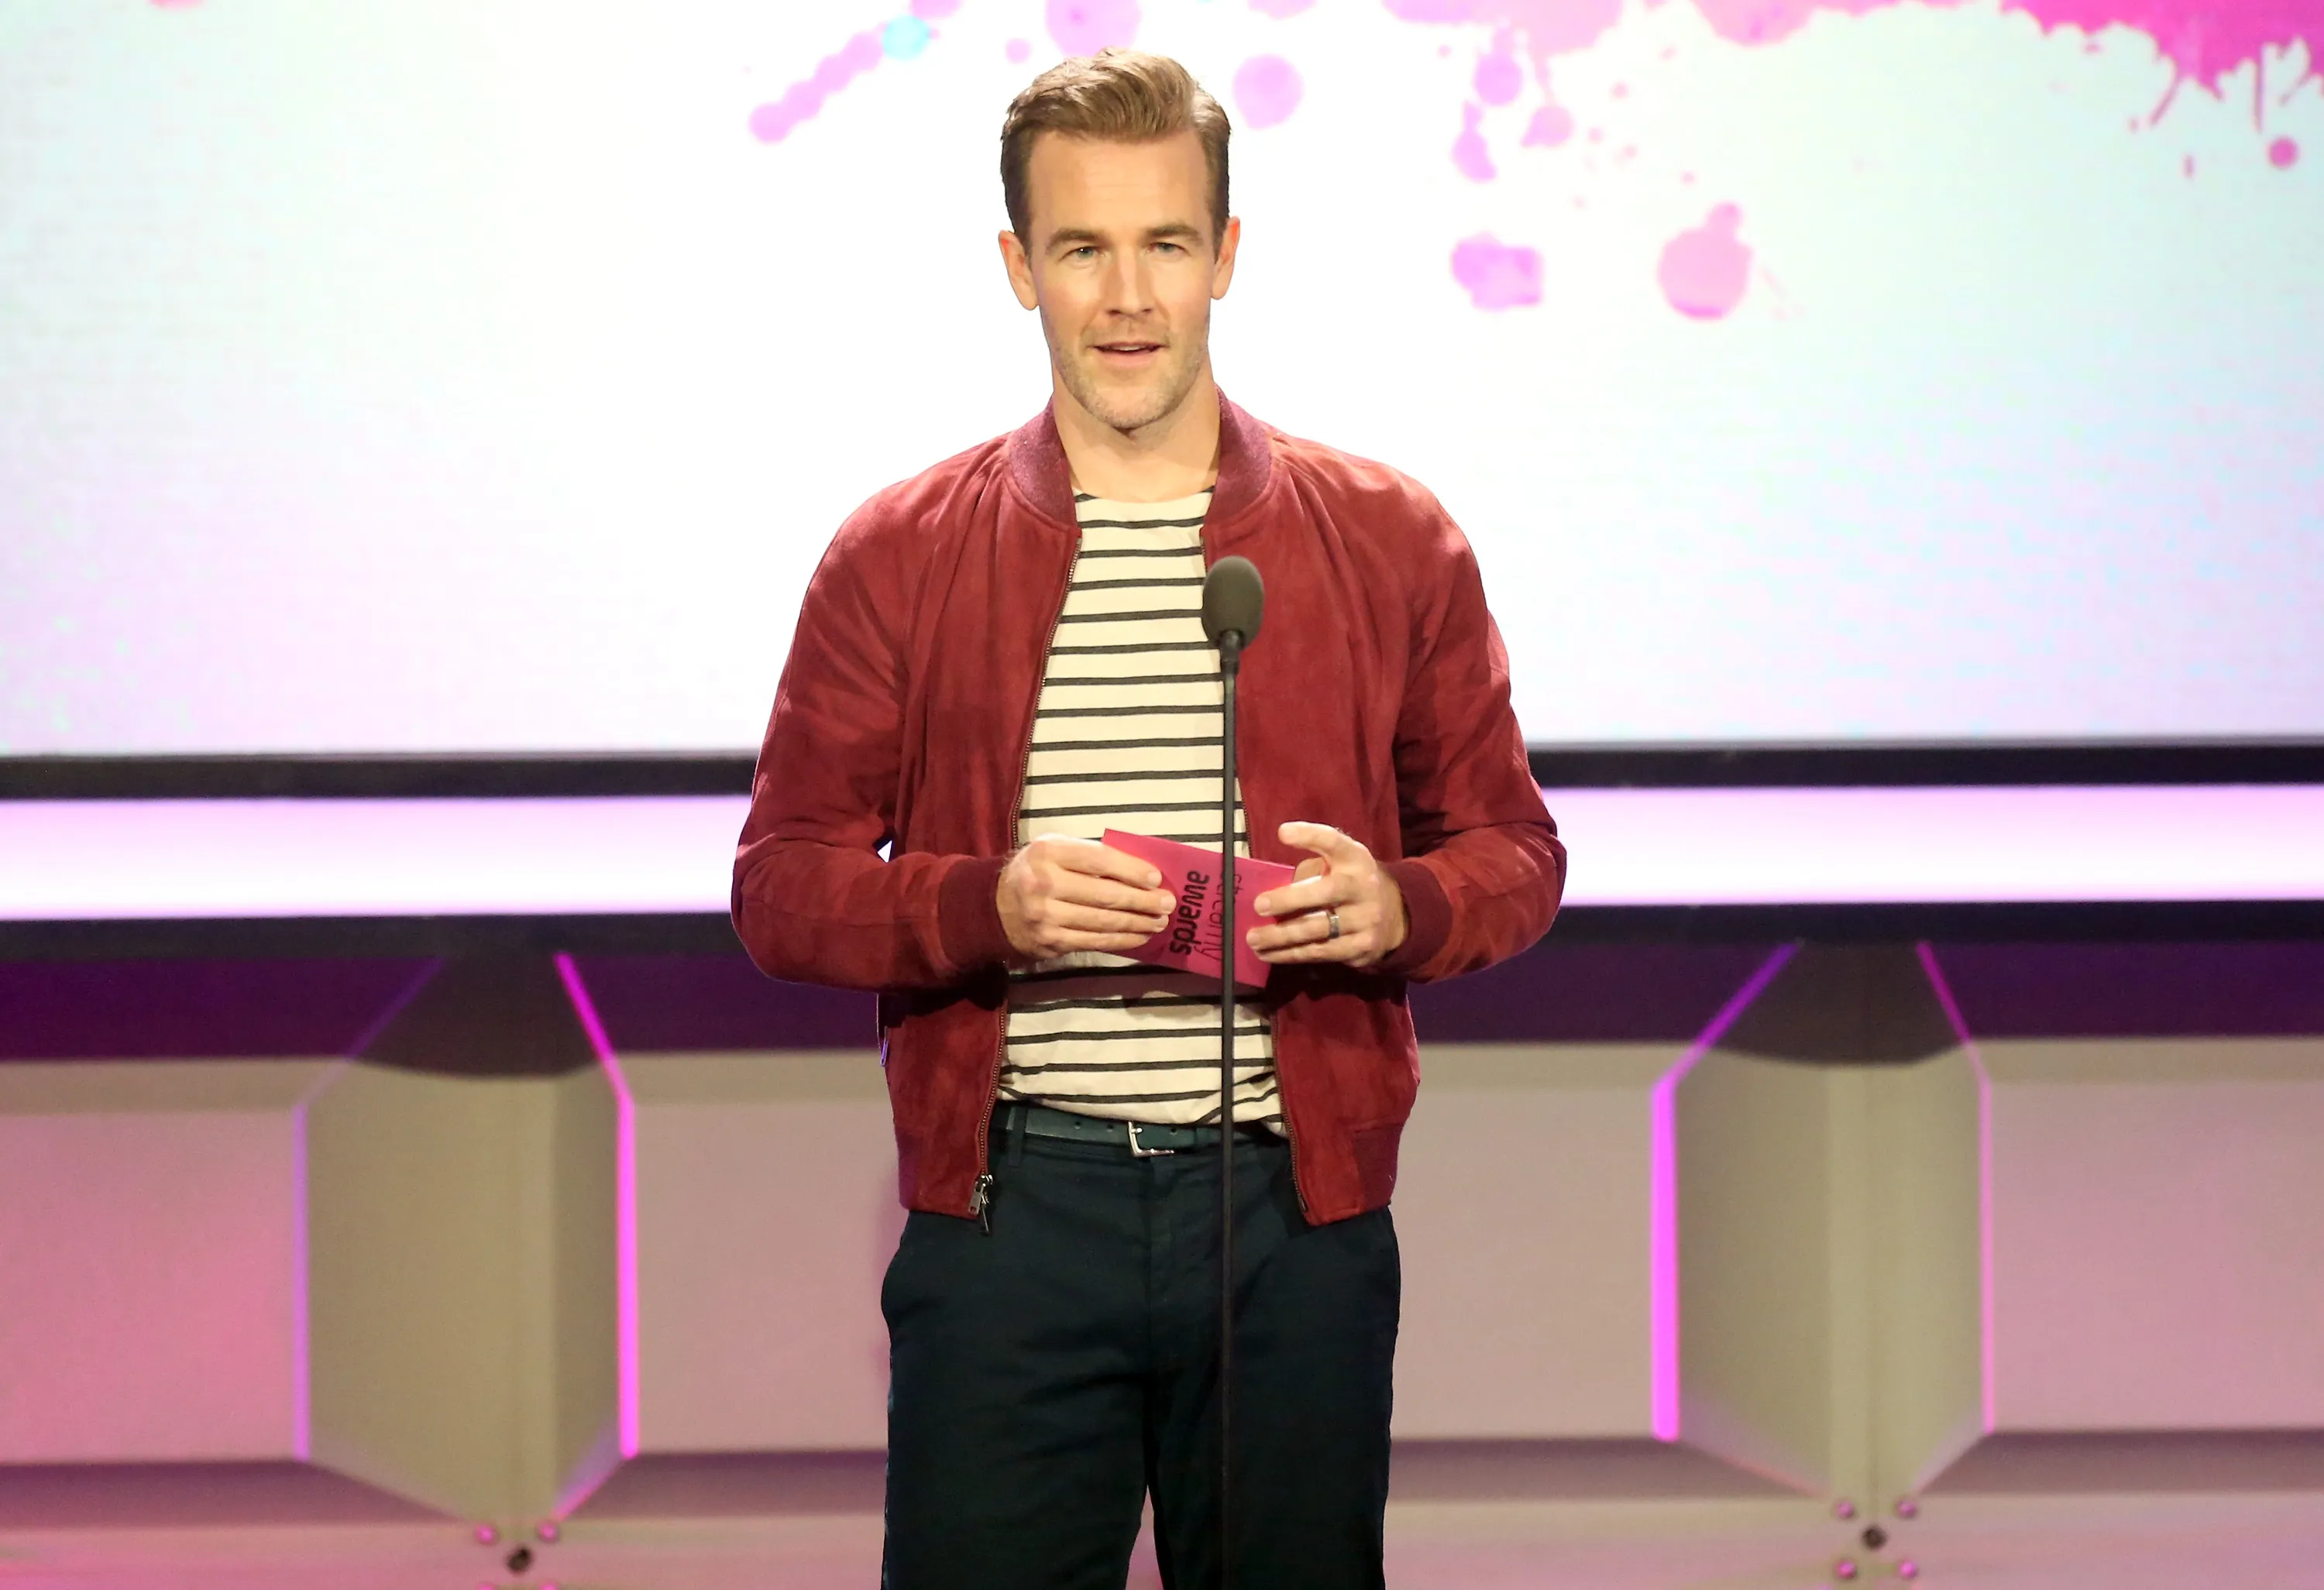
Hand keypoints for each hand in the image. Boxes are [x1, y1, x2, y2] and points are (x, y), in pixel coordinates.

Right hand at [997, 837, 1174, 960]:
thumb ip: (1088, 855)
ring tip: (1159, 921)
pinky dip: (1122, 940)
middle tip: (1168, 903)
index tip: (1155, 878)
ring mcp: (1046, 917)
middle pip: (1105, 895)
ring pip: (1103, 922)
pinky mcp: (1051, 942)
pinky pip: (1095, 942)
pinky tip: (1140, 937)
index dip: (1130, 870)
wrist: (994, 907)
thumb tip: (1138, 870)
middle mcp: (1045, 884)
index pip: (1098, 861)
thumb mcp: (1053, 850)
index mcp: (1048, 853)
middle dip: (1142, 901)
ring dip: (1137, 923)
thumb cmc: (1035, 872)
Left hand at [1247, 822, 1406, 968]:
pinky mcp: (1361, 947)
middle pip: (1326, 892)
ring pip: (1318, 929)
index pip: (1334, 841)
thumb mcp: (1339, 865)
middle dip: (1289, 900)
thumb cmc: (1350, 883)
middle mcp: (1363, 887)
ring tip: (1253, 938)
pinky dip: (1290, 954)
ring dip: (1281, 936)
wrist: (1395, 915)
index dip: (1309, 836)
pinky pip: (1320, 952)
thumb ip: (1310, 871)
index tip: (1283, 833)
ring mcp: (1365, 919)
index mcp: (1354, 859)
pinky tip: (1269, 954)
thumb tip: (1268, 892)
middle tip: (1259, 906)